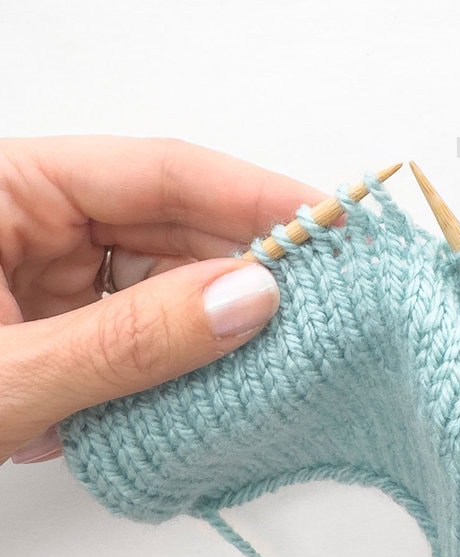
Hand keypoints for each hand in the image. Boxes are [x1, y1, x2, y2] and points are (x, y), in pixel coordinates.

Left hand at [1, 136, 327, 466]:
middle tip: (323, 298)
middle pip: (165, 224)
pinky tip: (210, 382)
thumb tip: (250, 298)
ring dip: (210, 322)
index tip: (330, 224)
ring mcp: (40, 275)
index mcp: (8, 188)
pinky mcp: (50, 329)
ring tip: (276, 351)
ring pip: (155, 281)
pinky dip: (171, 360)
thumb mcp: (11, 374)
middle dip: (241, 267)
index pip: (155, 174)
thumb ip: (128, 339)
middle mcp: (32, 220)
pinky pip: (132, 328)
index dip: (251, 196)